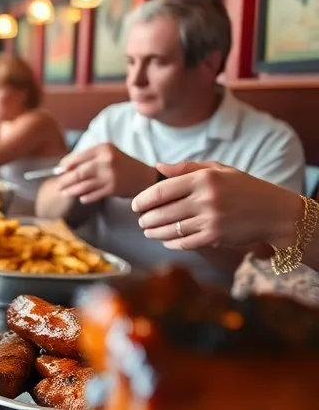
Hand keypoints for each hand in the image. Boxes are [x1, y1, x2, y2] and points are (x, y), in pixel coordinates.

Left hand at [56, 143, 157, 203]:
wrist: (144, 176)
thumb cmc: (121, 164)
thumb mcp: (107, 154)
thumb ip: (87, 158)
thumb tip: (63, 168)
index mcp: (103, 148)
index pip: (78, 157)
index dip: (65, 165)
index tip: (58, 171)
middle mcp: (106, 161)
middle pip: (78, 173)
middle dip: (65, 180)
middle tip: (58, 185)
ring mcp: (110, 176)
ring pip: (83, 185)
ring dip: (72, 190)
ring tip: (65, 192)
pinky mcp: (112, 189)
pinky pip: (92, 194)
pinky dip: (84, 197)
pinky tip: (81, 197)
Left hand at [131, 161, 302, 250]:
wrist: (274, 212)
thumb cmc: (244, 188)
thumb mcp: (219, 170)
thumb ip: (187, 168)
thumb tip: (158, 167)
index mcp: (203, 179)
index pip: (160, 191)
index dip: (142, 200)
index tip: (135, 205)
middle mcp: (205, 199)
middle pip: (161, 212)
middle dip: (145, 219)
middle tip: (141, 221)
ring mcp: (210, 219)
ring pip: (169, 229)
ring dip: (153, 232)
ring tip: (148, 231)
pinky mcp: (215, 237)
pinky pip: (183, 242)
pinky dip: (170, 243)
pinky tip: (165, 240)